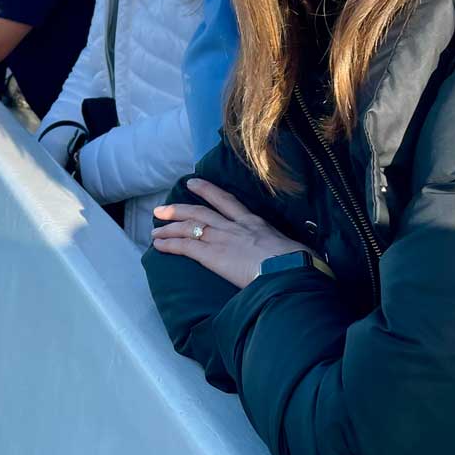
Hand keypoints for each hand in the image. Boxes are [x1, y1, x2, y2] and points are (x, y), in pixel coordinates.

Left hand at [150, 178, 306, 287]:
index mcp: (255, 223)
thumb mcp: (294, 249)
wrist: (291, 271)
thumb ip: (286, 249)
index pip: (227, 202)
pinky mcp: (213, 255)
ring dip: (169, 227)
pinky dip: (169, 243)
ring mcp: (222, 239)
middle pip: (200, 212)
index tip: (193, 183)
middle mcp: (234, 226)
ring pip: (189, 227)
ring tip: (155, 227)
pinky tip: (158, 244)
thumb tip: (295, 257)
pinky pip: (185, 246)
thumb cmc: (300, 264)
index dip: (208, 191)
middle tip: (161, 209)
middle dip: (179, 209)